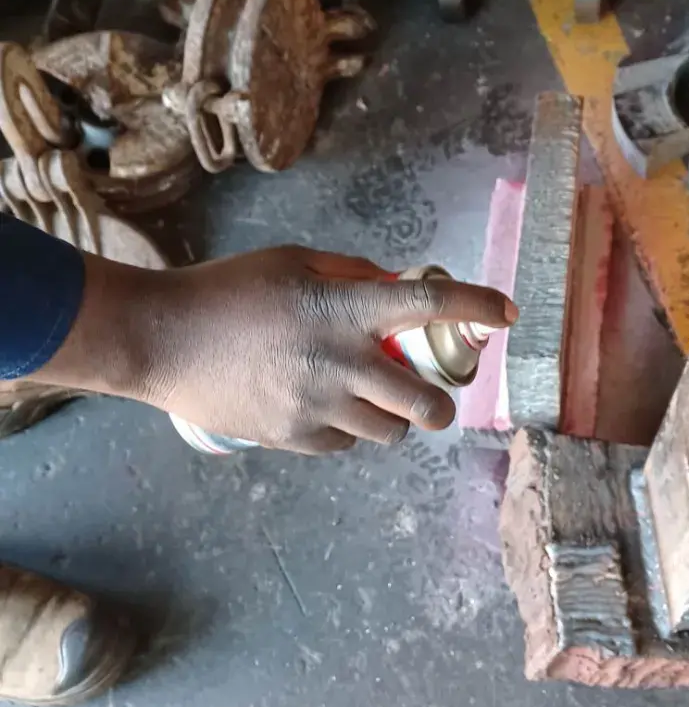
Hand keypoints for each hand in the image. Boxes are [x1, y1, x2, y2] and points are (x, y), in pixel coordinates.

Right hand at [29, 247, 516, 453]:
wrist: (161, 339)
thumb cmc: (227, 290)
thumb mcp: (292, 261)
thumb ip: (351, 273)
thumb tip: (394, 284)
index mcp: (343, 309)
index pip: (428, 306)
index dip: (477, 307)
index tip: (508, 313)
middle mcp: (342, 362)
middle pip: (426, 404)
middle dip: (442, 405)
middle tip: (433, 395)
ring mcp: (319, 406)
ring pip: (391, 433)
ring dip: (395, 420)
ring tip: (373, 402)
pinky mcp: (295, 438)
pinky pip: (347, 445)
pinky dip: (351, 431)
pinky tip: (329, 411)